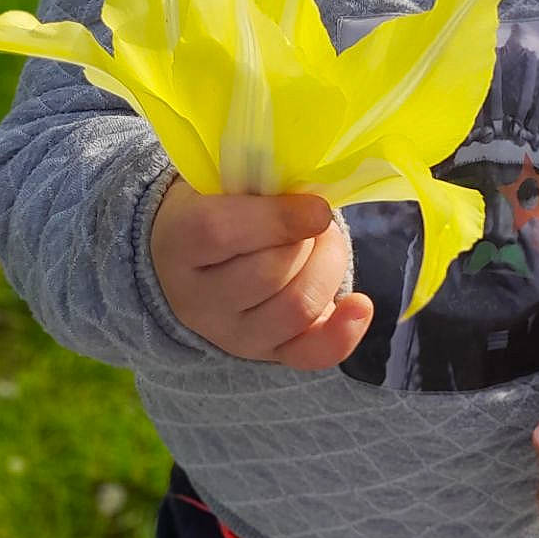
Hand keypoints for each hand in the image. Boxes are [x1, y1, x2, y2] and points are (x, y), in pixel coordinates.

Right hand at [151, 179, 372, 369]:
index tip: (317, 206)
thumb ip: (259, 183)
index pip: (221, 232)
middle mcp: (198, 300)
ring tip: (326, 244)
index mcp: (178, 242)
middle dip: (312, 240)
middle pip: (271, 273)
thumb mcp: (221, 183)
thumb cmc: (217, 206)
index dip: (278, 218)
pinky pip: (310, 354)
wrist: (188, 260)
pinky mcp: (266, 353)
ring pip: (298, 308)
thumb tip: (314, 197)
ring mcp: (231, 334)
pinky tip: (360, 305)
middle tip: (319, 217)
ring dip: (329, 268)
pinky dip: (343, 332)